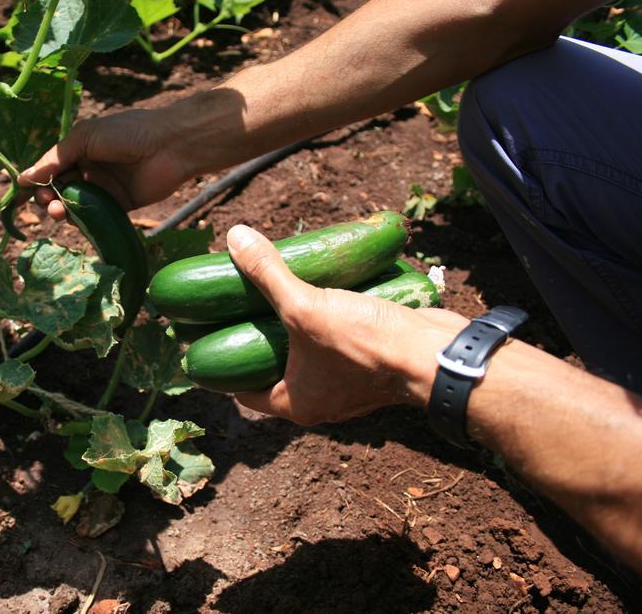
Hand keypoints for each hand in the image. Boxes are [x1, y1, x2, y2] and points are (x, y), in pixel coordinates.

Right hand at [18, 108, 194, 219]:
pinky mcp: (119, 206)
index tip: (20, 194)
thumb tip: (24, 178)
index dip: (34, 181)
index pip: (49, 167)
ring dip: (61, 210)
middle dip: (47, 197)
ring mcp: (104, 188)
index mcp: (79, 148)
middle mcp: (89, 169)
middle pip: (59, 189)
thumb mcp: (85, 137)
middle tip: (47, 202)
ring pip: (74, 205)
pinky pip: (94, 217)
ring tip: (58, 212)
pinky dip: (81, 221)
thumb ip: (55, 158)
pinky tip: (74, 220)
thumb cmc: (127, 132)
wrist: (170, 145)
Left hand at [225, 224, 465, 424]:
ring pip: (307, 353)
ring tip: (273, 289)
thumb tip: (233, 238)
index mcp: (295, 403)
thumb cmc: (367, 343)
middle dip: (256, 337)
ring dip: (292, 324)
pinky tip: (317, 287)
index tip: (203, 337)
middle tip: (234, 305)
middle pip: (273, 368)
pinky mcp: (371, 362)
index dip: (220, 366)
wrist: (438, 355)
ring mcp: (347, 383)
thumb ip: (268, 274)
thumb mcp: (305, 306)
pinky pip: (336, 341)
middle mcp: (320, 399)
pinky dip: (325, 318)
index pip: (242, 391)